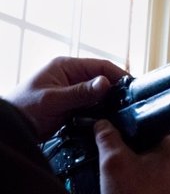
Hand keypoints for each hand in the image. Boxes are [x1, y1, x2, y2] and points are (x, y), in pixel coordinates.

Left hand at [6, 56, 126, 140]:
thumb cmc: (25, 109)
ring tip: (125, 113)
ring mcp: (73, 92)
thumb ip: (81, 92)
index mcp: (66, 66)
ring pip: (100, 95)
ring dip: (111, 103)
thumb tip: (106, 83)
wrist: (11, 127)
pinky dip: (103, 112)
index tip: (133, 87)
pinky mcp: (74, 107)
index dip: (118, 74)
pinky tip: (111, 120)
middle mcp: (72, 77)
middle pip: (103, 80)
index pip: (100, 65)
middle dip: (117, 90)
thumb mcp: (54, 100)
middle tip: (132, 103)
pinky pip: (94, 107)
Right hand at [94, 119, 169, 193]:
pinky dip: (145, 179)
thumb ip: (107, 137)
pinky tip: (129, 182)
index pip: (158, 129)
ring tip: (121, 165)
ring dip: (141, 164)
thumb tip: (102, 123)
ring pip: (158, 165)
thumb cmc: (130, 193)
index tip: (122, 130)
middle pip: (158, 148)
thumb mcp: (113, 160)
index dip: (139, 127)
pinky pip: (158, 180)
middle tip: (118, 149)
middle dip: (138, 147)